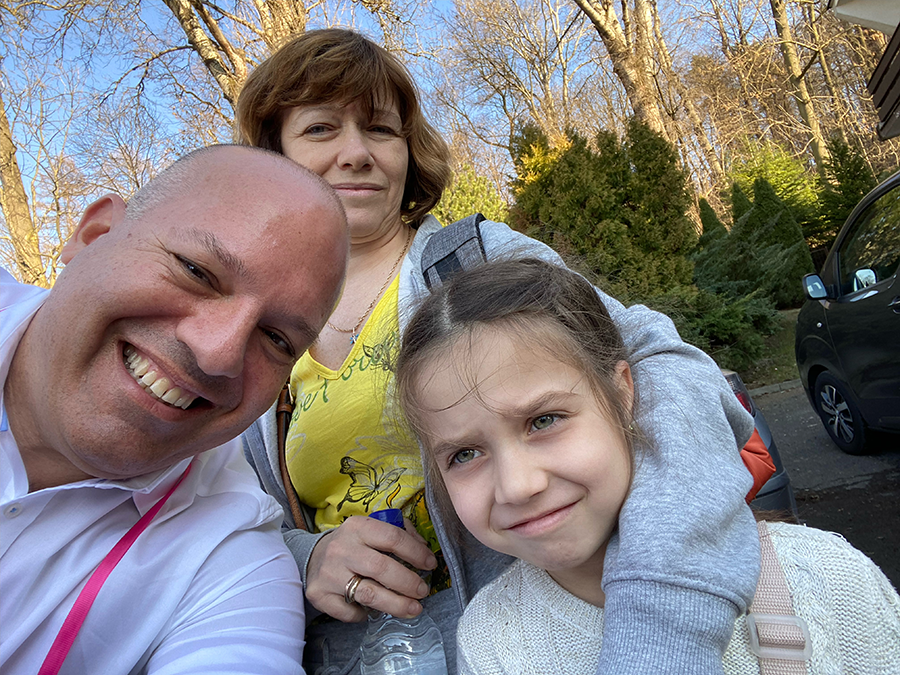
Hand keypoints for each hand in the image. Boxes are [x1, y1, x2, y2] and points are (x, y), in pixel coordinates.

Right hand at [305, 515, 437, 621]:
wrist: (312, 556)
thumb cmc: (351, 544)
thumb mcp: (370, 530)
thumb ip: (399, 533)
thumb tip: (424, 549)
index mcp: (357, 527)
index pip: (392, 537)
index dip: (416, 553)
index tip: (431, 564)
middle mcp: (341, 548)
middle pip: (382, 568)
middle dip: (408, 582)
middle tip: (423, 591)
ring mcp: (329, 573)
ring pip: (369, 594)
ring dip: (396, 604)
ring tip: (414, 609)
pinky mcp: (320, 594)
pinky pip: (349, 612)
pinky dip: (364, 615)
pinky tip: (374, 612)